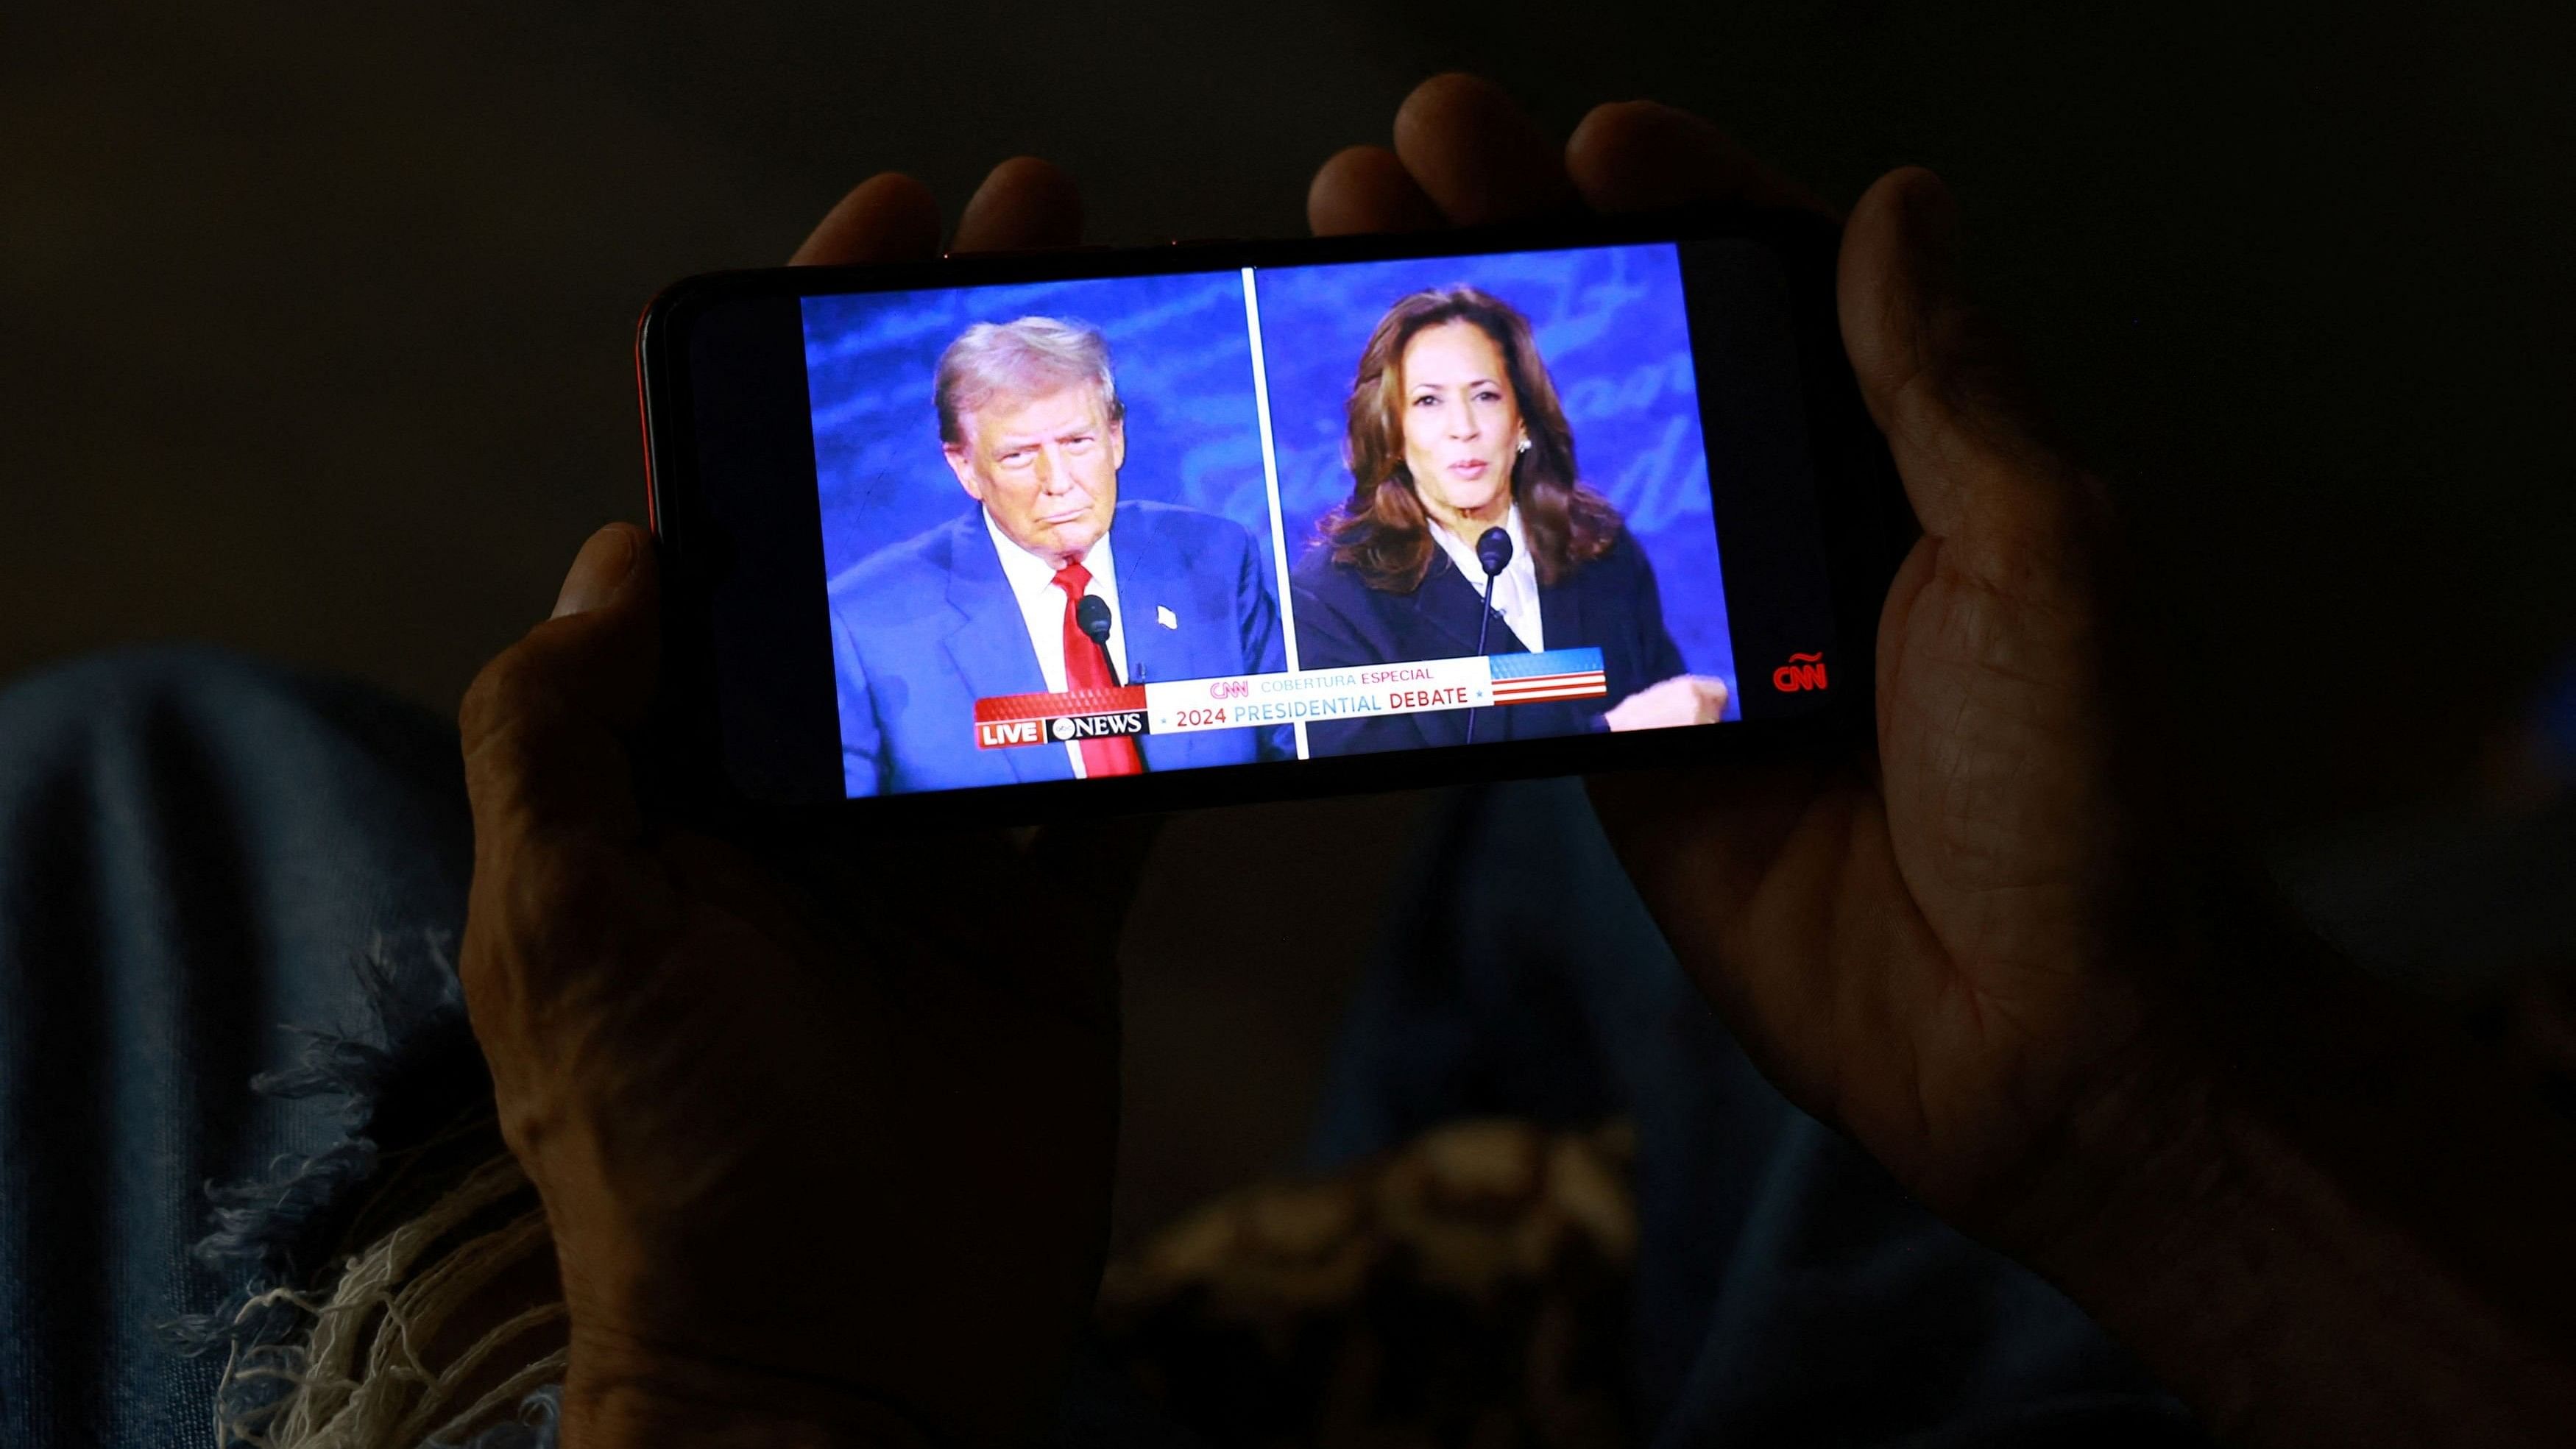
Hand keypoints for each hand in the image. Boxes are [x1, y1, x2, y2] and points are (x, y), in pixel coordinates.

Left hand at [459, 157, 1145, 1448]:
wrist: (835, 1366)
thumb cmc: (673, 1160)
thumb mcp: (565, 929)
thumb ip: (564, 734)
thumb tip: (624, 556)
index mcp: (672, 770)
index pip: (724, 529)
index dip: (785, 384)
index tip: (868, 249)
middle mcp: (801, 792)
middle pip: (885, 550)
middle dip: (956, 396)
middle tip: (1037, 244)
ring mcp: (933, 855)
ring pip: (1011, 638)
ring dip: (1073, 506)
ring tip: (1137, 368)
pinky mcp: (1045, 924)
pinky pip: (1116, 778)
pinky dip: (1165, 694)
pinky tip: (1218, 591)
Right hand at [1317, 77, 2575, 1448]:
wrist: (2036, 1040)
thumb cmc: (2080, 792)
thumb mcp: (2037, 551)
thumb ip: (1940, 384)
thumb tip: (1904, 203)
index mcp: (1914, 467)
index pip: (1783, 291)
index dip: (1685, 200)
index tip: (1591, 137)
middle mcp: (1800, 536)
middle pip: (1640, 360)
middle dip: (1525, 249)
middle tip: (1408, 161)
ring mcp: (1703, 639)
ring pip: (1556, 478)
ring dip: (1453, 381)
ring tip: (1353, 270)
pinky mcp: (1630, 746)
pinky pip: (1523, 633)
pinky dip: (1444, 555)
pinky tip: (1360, 475)